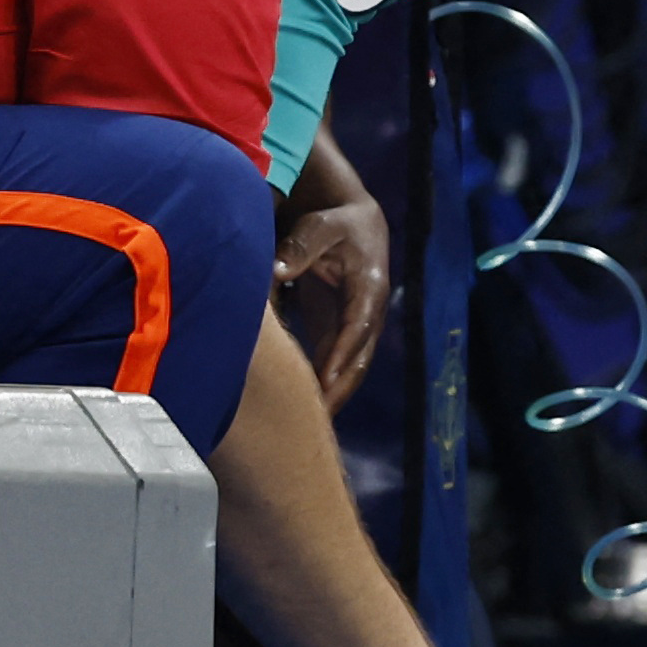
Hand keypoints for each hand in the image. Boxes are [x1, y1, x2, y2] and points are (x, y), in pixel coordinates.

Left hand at [273, 175, 391, 410]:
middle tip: (318, 418)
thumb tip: (277, 272)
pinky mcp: (340, 329)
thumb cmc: (336, 222)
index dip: (342, 352)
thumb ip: (300, 248)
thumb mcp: (320, 227)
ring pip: (350, 366)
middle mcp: (369, 313)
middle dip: (340, 387)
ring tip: (311, 424)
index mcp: (369, 288)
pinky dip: (323, 384)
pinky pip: (335, 362)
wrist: (355, 223)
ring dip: (333, 393)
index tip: (325, 378)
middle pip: (359, 357)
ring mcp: (356, 324)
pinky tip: (306, 405)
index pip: (357, 326)